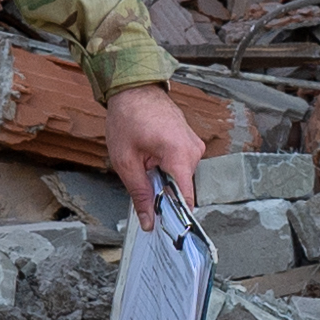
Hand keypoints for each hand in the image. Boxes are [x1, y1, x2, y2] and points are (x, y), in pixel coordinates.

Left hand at [97, 80, 210, 224]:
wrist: (133, 88)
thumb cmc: (127, 118)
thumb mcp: (126, 161)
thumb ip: (139, 194)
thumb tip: (149, 221)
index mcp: (180, 154)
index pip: (187, 197)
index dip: (177, 216)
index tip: (168, 230)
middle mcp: (193, 150)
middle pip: (183, 189)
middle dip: (163, 195)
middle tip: (142, 191)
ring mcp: (194, 145)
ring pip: (181, 178)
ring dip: (164, 180)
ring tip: (143, 166)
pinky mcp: (190, 142)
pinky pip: (181, 165)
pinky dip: (167, 169)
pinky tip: (150, 160)